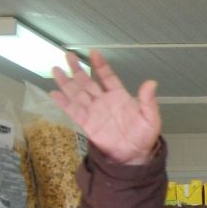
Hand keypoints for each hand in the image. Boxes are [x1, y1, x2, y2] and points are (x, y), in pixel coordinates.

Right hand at [50, 50, 160, 164]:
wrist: (134, 155)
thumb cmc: (144, 136)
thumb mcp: (151, 118)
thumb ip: (149, 101)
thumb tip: (152, 82)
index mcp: (119, 96)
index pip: (108, 77)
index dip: (101, 65)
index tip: (94, 53)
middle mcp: (104, 101)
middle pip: (88, 82)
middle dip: (78, 69)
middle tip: (68, 55)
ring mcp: (94, 111)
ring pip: (77, 93)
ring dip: (67, 82)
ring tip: (56, 69)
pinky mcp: (86, 123)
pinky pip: (73, 111)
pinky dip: (63, 102)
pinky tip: (54, 94)